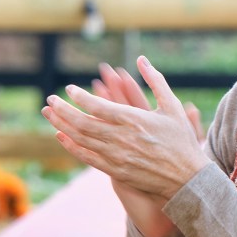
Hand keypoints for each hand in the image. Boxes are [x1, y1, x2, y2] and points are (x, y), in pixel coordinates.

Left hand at [42, 55, 208, 201]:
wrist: (187, 178)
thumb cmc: (181, 140)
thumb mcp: (172, 105)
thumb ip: (156, 80)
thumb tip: (142, 59)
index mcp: (134, 119)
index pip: (97, 106)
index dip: (80, 97)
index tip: (69, 89)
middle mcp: (121, 138)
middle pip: (83, 122)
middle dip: (63, 110)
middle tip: (50, 100)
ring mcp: (116, 156)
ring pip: (81, 139)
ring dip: (62, 126)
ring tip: (49, 115)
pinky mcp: (115, 171)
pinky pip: (87, 157)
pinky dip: (71, 146)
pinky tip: (61, 136)